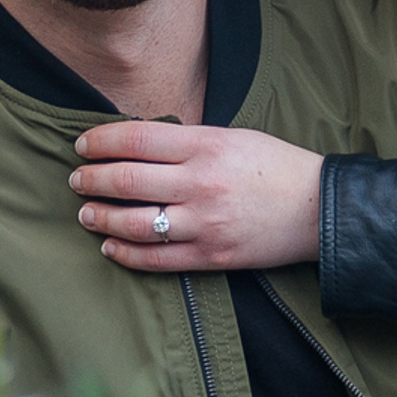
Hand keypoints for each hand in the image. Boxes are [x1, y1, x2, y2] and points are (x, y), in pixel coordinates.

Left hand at [72, 122, 325, 270]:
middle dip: (91, 180)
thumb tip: (134, 146)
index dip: (100, 142)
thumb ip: (185, 142)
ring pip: (135, 223)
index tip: (83, 146)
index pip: (136, 139)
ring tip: (86, 213)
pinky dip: (126, 253)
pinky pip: (157, 259)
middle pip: (126, 181)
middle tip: (77, 179)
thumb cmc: (275, 166)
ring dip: (101, 218)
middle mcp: (202, 183)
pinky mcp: (212, 256)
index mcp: (206, 145)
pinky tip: (110, 245)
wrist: (319, 208)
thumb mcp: (232, 137)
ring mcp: (206, 223)